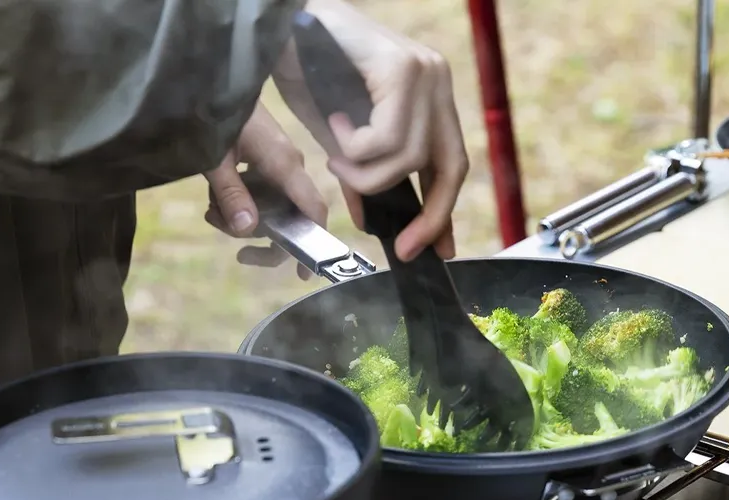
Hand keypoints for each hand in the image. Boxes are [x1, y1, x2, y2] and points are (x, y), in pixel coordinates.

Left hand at [204, 102, 326, 276]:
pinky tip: (213, 199)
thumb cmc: (212, 111)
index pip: (313, 209)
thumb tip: (248, 230)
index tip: (303, 273)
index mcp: (285, 164)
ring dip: (239, 218)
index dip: (313, 242)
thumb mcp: (214, 156)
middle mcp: (289, 168)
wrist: (211, 78)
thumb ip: (230, 194)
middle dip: (254, 233)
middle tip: (219, 228)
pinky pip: (260, 197)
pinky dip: (238, 203)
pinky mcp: (267, 165)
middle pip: (287, 220)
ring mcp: (279, 167)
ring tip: (209, 209)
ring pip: (269, 211)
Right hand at [274, 0, 468, 262]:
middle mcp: (435, 80)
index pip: (451, 164)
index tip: (437, 248)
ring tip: (334, 158)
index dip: (443, 212)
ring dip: (366, 175)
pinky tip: (334, 127)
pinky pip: (387, 139)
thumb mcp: (341, 137)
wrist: (277, 22)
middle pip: (450, 166)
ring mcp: (423, 72)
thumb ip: (363, 174)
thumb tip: (372, 220)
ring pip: (410, 158)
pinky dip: (356, 148)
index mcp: (429, 96)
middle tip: (401, 245)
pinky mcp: (402, 68)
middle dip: (430, 215)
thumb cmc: (306, 70)